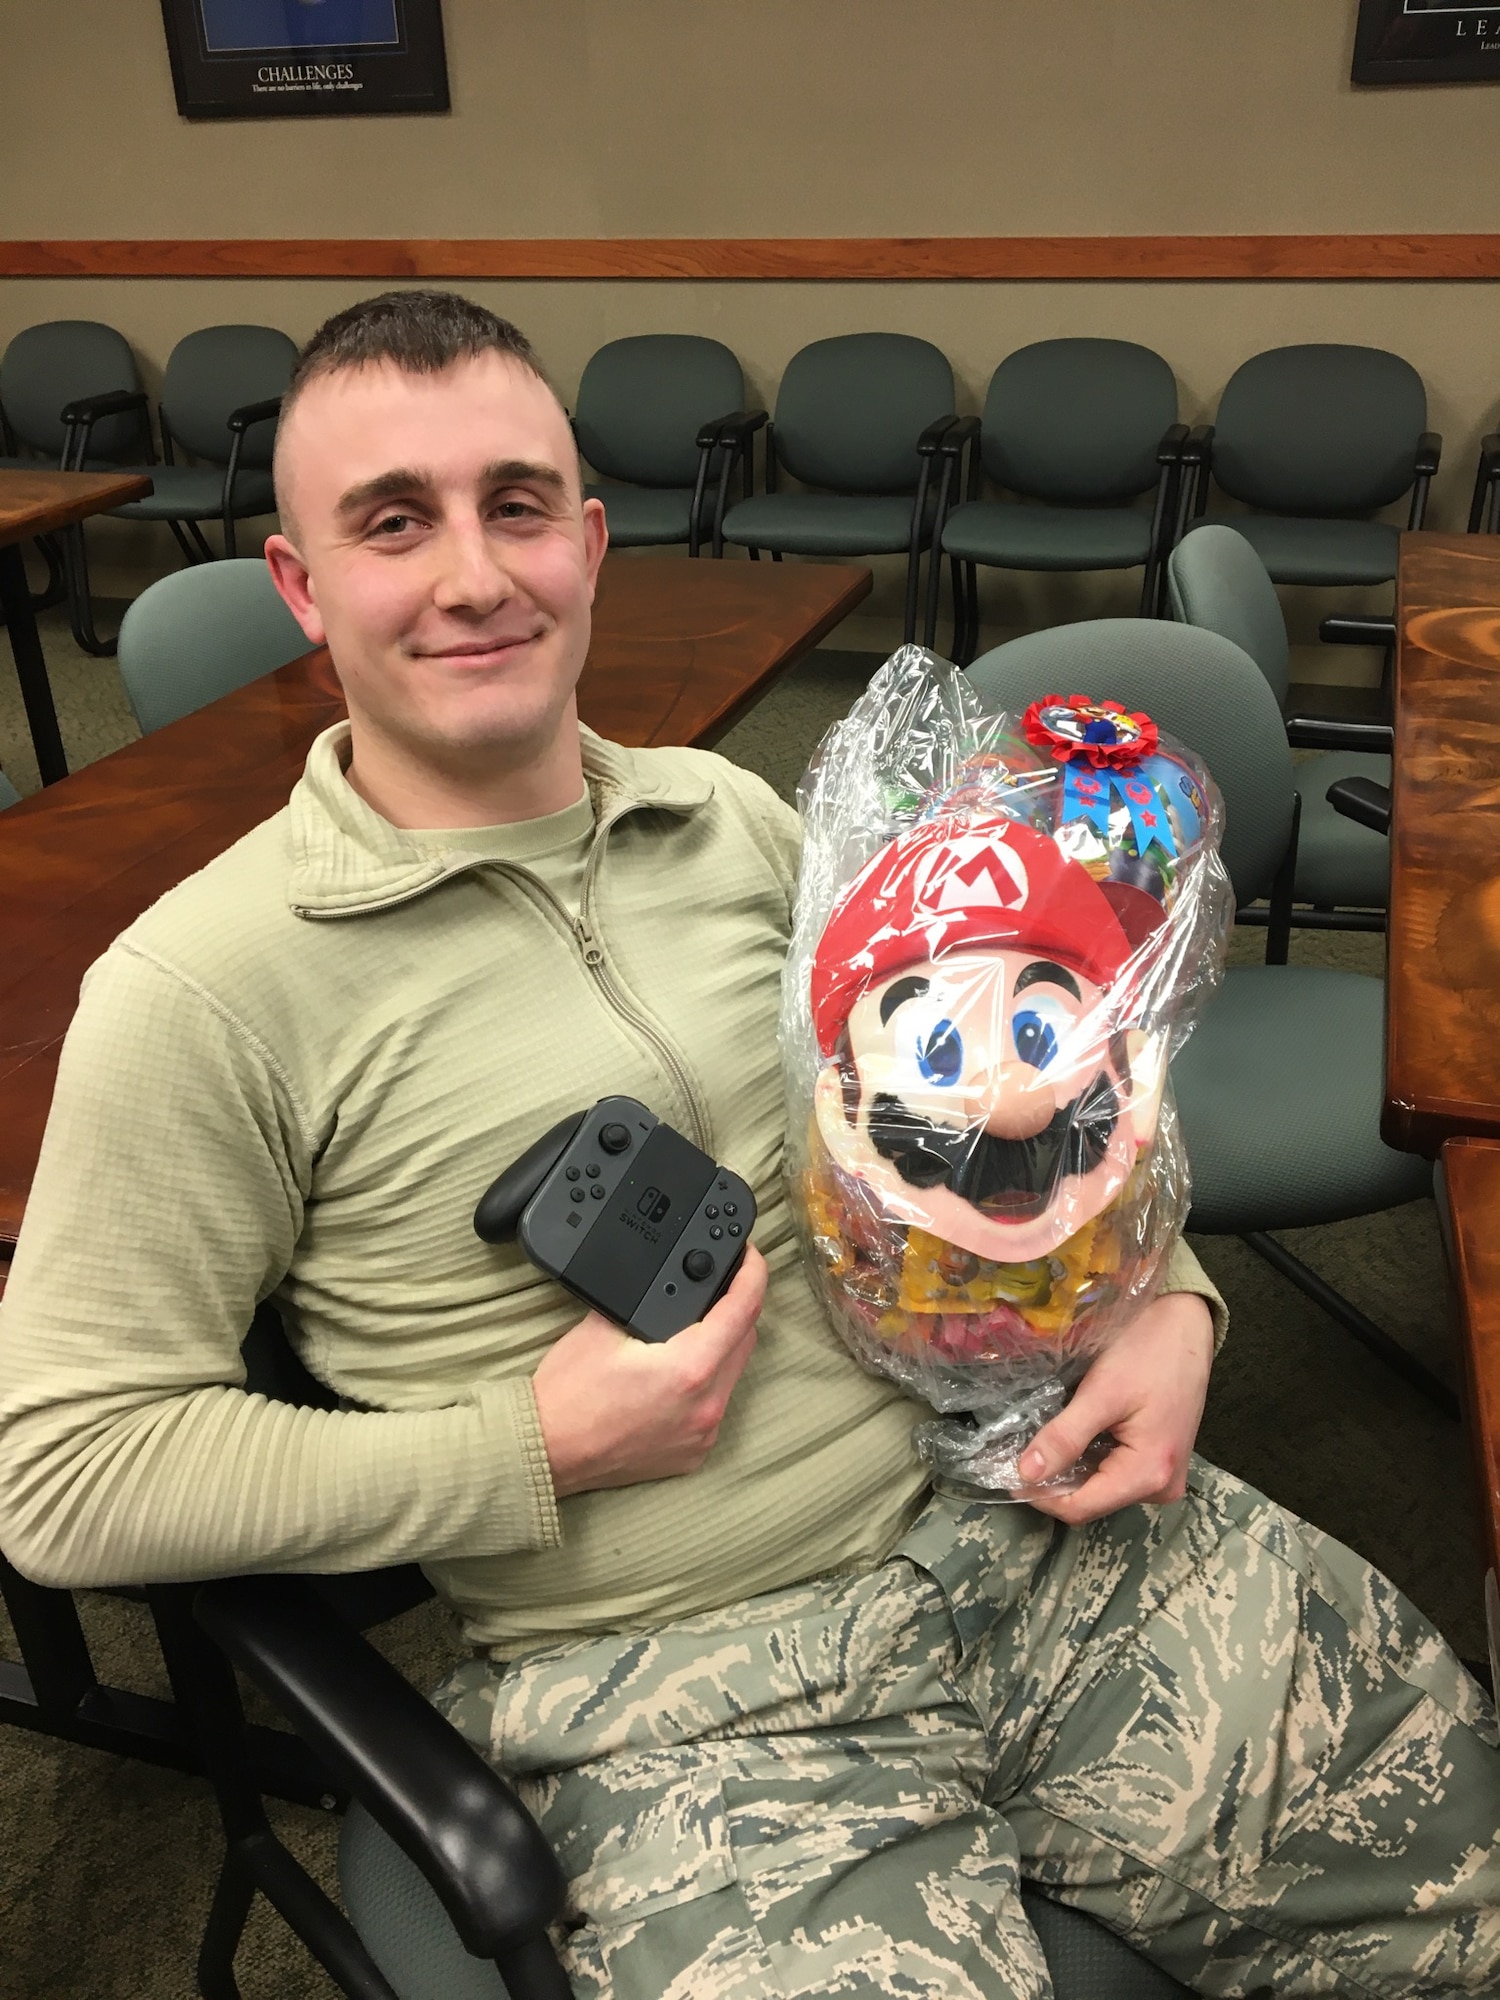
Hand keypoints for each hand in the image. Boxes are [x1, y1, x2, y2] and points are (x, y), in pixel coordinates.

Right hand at [532, 1245, 766, 1497]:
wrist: (546, 1449)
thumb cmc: (568, 1394)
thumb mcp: (605, 1325)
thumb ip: (649, 1298)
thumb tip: (674, 1281)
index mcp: (690, 1368)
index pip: (743, 1308)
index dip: (753, 1273)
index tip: (750, 1256)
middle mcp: (706, 1405)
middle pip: (744, 1340)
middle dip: (735, 1309)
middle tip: (712, 1291)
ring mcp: (702, 1434)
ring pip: (732, 1375)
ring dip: (721, 1348)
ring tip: (689, 1333)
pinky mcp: (693, 1453)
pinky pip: (715, 1406)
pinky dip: (706, 1385)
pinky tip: (677, 1377)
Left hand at [1015, 1290, 1214, 1524]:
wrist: (1186, 1326)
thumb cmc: (1147, 1353)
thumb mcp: (1101, 1393)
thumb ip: (1064, 1437)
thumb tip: (1025, 1474)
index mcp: (1149, 1475)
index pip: (1081, 1508)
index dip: (1041, 1495)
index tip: (1008, 1471)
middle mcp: (1161, 1487)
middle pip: (1092, 1501)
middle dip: (1054, 1482)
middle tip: (1020, 1452)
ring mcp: (1164, 1476)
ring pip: (1102, 1488)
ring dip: (1071, 1470)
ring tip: (1044, 1441)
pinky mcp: (1160, 1461)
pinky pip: (1116, 1473)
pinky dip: (1090, 1460)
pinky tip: (1073, 1437)